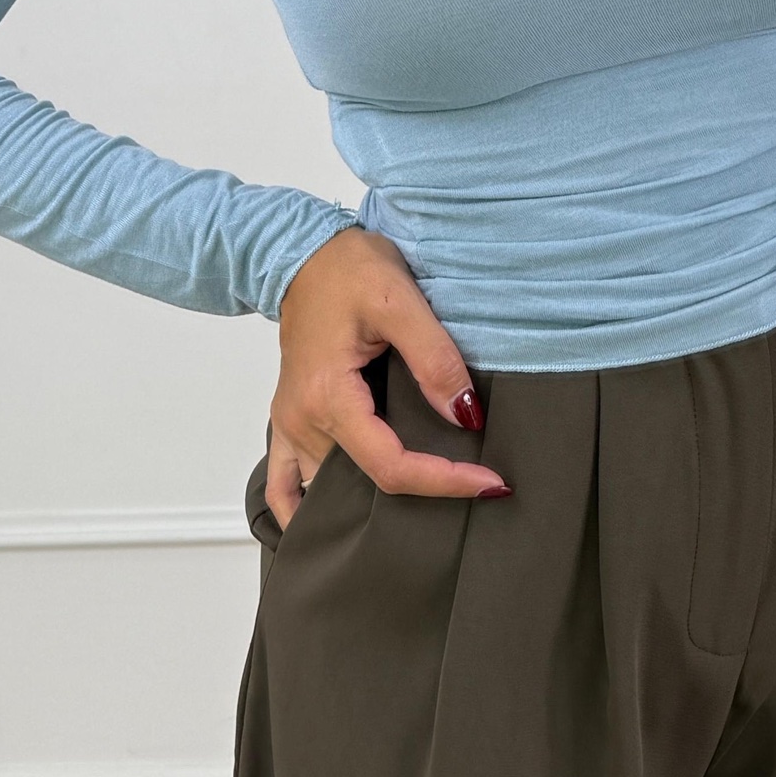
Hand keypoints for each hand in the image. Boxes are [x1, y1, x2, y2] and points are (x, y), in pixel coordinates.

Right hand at [266, 225, 508, 522]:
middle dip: (422, 494)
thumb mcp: (400, 301)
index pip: (391, 466)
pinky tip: (329, 524)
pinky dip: (303, 510)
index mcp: (329, 397)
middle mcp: (302, 421)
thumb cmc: (348, 268)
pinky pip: (284, 485)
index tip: (491, 483)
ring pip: (327, 493)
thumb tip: (466, 416)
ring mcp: (291, 424)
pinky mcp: (290, 419)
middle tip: (475, 487)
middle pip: (365, 485)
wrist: (301, 252)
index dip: (444, 481)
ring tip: (427, 501)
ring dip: (370, 507)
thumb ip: (435, 359)